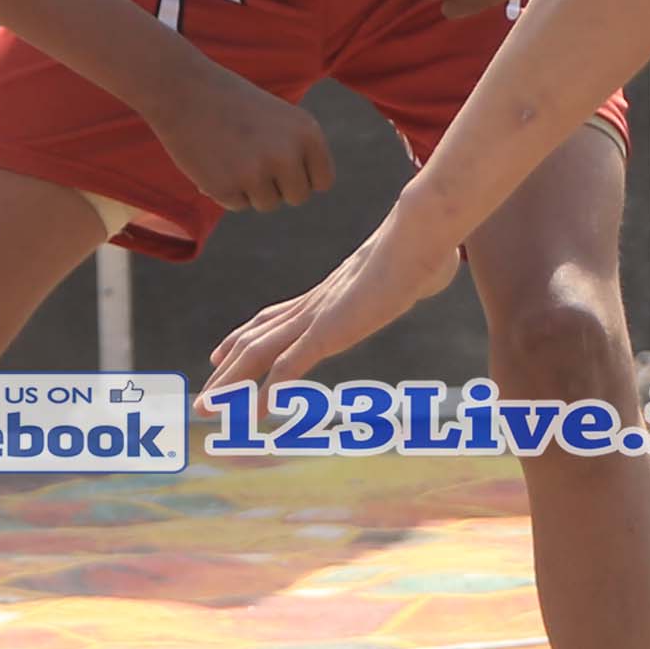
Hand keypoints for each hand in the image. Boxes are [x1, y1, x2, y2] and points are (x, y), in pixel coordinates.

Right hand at [141, 53, 333, 213]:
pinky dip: (225, 190)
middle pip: (297, 197)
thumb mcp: (278, 118)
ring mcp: (258, 173)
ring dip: (251, 189)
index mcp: (308, 132)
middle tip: (253, 161)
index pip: (323, 180)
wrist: (182, 89)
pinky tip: (212, 160)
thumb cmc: (231, 103)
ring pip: (267, 204)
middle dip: (278, 187)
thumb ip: (297, 151)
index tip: (285, 169)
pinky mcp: (227, 188)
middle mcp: (288, 154)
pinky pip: (237, 204)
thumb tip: (305, 190)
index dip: (303, 177)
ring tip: (231, 154)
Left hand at [206, 212, 450, 396]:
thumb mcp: (410, 271)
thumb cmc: (422, 251)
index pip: (271, 318)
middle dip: (225, 373)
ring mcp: (317, 320)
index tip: (220, 354)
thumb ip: (414, 276)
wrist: (419, 237)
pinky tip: (253, 411)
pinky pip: (291, 366)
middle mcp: (311, 308)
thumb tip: (448, 264)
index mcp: (324, 296)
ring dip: (231, 386)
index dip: (242, 337)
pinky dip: (269, 390)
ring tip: (208, 410)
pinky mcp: (329, 331)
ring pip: (259, 355)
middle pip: (254, 341)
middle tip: (201, 400)